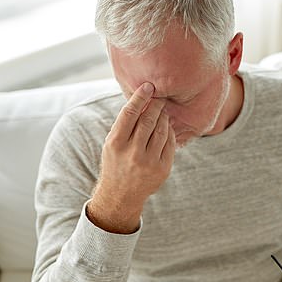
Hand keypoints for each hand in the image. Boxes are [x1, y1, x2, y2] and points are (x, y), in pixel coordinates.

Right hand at [87, 82, 175, 233]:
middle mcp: (133, 152)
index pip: (129, 114)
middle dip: (156, 105)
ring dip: (164, 117)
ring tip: (163, 110)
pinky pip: (169, 143)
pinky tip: (167, 126)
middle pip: (148, 120)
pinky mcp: (163, 168)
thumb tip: (141, 100)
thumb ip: (124, 125)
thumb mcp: (112, 144)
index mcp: (116, 144)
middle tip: (160, 96)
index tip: (148, 86)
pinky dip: (169, 132)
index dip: (140, 98)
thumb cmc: (116, 163)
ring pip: (161, 130)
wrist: (121, 195)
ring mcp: (149, 162)